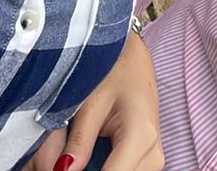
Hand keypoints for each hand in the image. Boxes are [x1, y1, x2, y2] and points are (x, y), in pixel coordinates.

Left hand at [26, 31, 162, 170]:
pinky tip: (88, 160)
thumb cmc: (111, 69)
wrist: (131, 57)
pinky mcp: (149, 158)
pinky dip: (106, 169)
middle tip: (63, 161)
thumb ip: (78, 142)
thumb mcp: (89, 102)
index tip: (61, 169)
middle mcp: (153, 152)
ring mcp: (154, 158)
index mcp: (139, 135)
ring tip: (73, 155)